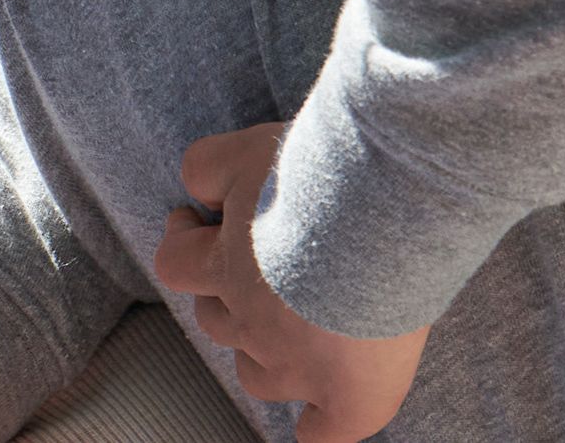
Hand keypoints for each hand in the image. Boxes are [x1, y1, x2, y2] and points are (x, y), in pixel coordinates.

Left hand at [155, 125, 429, 442]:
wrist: (391, 212)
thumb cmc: (321, 174)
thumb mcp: (248, 149)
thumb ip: (209, 168)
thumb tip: (197, 194)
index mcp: (224, 267)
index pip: (173, 265)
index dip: (183, 245)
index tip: (195, 222)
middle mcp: (254, 322)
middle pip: (215, 322)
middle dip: (227, 294)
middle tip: (262, 263)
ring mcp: (301, 365)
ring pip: (256, 375)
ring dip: (264, 353)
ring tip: (300, 320)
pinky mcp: (353, 397)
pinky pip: (324, 434)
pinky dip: (320, 428)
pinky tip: (319, 421)